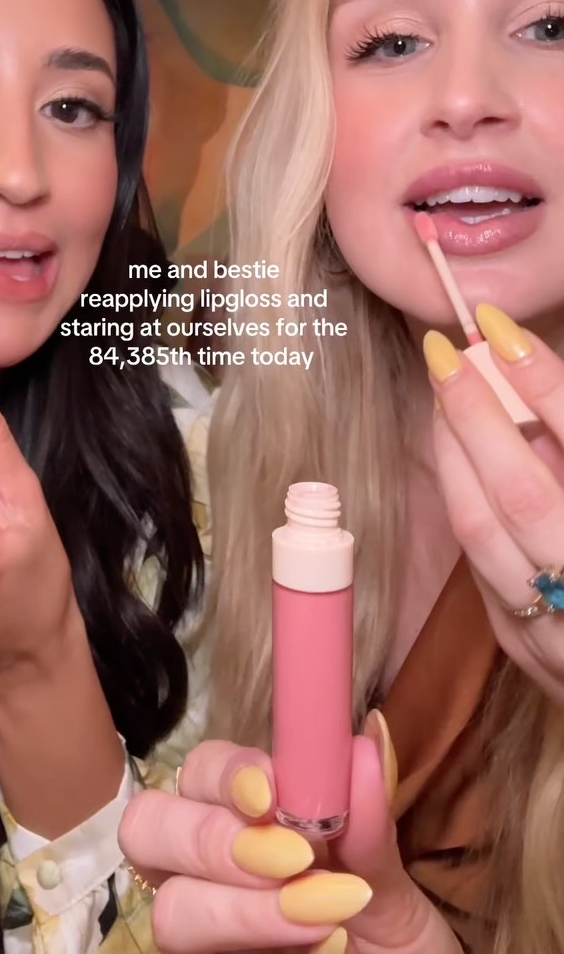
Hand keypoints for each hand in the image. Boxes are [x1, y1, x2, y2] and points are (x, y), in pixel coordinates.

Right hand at [119, 718, 460, 952]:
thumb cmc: (391, 936)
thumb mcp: (389, 881)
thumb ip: (368, 826)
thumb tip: (365, 744)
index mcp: (242, 817)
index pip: (198, 770)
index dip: (224, 774)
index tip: (270, 794)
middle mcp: (206, 868)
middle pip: (148, 826)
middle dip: (213, 839)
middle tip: (291, 861)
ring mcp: (201, 927)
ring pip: (169, 908)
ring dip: (242, 909)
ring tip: (323, 918)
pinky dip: (256, 947)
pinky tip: (321, 948)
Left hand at [425, 303, 563, 705]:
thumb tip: (531, 400)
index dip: (541, 382)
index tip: (496, 326)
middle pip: (523, 494)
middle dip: (475, 415)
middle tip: (443, 352)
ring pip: (484, 538)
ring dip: (454, 458)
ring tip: (443, 396)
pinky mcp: (534, 658)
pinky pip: (483, 571)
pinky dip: (469, 509)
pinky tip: (460, 463)